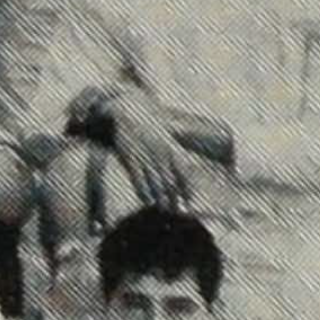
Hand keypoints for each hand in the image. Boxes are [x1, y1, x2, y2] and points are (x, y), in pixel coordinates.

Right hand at [106, 90, 192, 210]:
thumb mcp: (168, 131)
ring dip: (159, 197)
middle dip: (173, 197)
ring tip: (163, 208)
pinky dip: (143, 191)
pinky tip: (147, 200)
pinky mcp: (130, 157)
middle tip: (176, 210)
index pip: (183, 171)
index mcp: (171, 146)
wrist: (129, 110)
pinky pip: (137, 178)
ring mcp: (144, 155)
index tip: (189, 201)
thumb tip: (191, 165)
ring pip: (154, 182)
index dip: (186, 187)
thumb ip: (178, 149)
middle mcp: (159, 153)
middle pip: (169, 181)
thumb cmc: (151, 122)